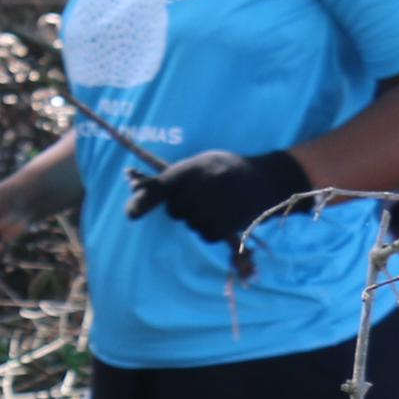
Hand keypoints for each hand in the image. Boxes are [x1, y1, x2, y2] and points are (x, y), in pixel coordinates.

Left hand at [126, 148, 311, 248]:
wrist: (268, 179)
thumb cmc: (225, 169)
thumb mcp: (199, 163)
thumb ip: (170, 178)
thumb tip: (133, 188)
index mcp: (195, 168)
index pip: (163, 185)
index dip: (145, 200)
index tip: (131, 215)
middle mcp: (206, 186)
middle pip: (175, 210)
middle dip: (181, 206)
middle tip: (200, 196)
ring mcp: (218, 206)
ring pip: (190, 223)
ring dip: (198, 218)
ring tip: (217, 203)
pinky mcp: (230, 224)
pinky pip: (205, 235)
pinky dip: (211, 229)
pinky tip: (223, 215)